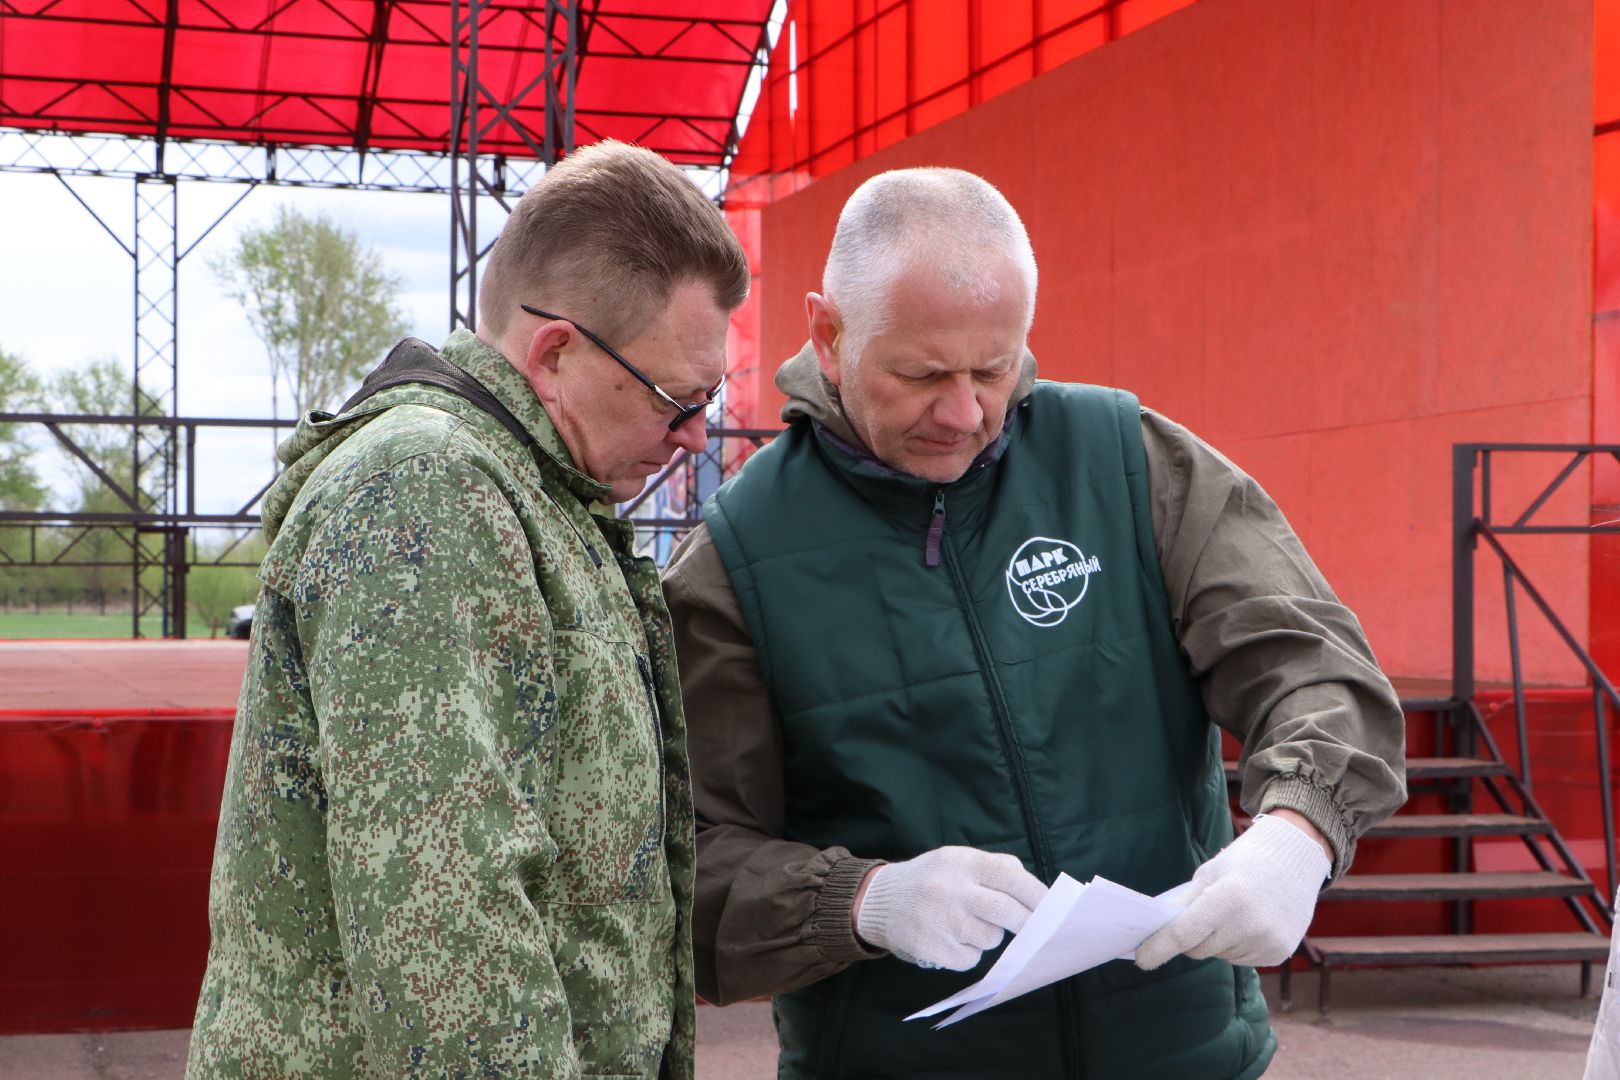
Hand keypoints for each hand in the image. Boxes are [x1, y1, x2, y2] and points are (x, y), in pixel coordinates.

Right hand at [854, 846, 1047, 970]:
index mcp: (962, 862)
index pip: (1011, 877)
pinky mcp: (932, 947)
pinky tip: (951, 940)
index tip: (1052, 909)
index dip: (1037, 895)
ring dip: (989, 936)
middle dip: (1027, 924)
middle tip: (1034, 930)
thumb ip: (997, 867)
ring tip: (968, 926)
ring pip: (991, 938)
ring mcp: (941, 920)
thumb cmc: (931, 880)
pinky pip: (970, 958)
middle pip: (1008, 912)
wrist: (879, 900)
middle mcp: (952, 889)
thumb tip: (1037, 891)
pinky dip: (968, 953)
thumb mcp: (958, 860)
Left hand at [1134, 813, 1331, 970]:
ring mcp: (1267, 943)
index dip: (1158, 948)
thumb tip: (1156, 932)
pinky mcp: (1278, 954)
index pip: (1183, 934)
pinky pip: (1240, 959)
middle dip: (1190, 938)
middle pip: (1198, 949)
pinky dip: (1237, 945)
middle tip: (1201, 915)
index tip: (1140, 959)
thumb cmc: (1244, 863)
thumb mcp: (1209, 874)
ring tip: (1236, 912)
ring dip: (1216, 940)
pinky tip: (1251, 922)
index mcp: (1228, 898)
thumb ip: (1184, 904)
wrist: (1295, 860)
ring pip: (1219, 955)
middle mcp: (1250, 925)